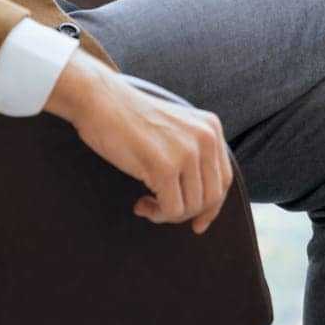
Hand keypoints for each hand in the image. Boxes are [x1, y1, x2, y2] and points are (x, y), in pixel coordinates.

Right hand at [47, 54, 232, 234]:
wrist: (100, 101)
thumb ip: (195, 155)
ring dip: (167, 214)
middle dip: (186, 213)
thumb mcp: (175, 130)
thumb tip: (206, 207)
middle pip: (211, 197)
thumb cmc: (130, 119)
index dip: (211, 208)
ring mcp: (187, 152)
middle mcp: (206, 138)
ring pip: (191, 207)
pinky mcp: (165, 166)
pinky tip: (140, 203)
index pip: (224, 180)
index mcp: (211, 128)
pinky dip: (156, 214)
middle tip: (160, 209)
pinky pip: (171, 210)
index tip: (197, 223)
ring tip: (146, 202)